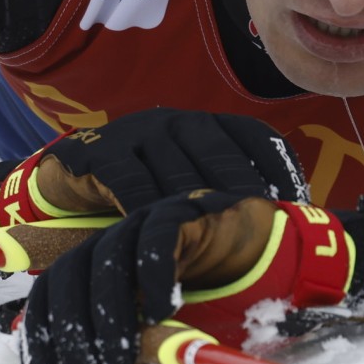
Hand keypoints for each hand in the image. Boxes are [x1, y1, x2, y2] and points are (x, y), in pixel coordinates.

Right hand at [0, 108, 310, 227]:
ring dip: (199, 209)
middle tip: (262, 230)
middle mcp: (176, 120)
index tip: (297, 201)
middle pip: (220, 156)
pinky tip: (164, 234)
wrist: (66, 177)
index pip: (254, 136)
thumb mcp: (183, 181)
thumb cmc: (140, 189)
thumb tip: (283, 222)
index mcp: (205, 124)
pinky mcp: (101, 150)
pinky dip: (149, 209)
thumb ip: (221, 192)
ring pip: (177, 173)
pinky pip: (131, 182)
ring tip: (221, 243)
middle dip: (244, 193)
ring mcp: (138, 132)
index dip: (279, 166)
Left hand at [18, 191, 357, 363]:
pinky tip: (163, 311)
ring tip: (119, 354)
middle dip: (73, 328)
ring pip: (109, 257)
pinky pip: (158, 240)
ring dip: (109, 312)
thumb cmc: (210, 310)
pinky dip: (154, 276)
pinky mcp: (182, 213)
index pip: (51, 292)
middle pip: (71, 274)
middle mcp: (114, 239)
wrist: (268, 261)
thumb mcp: (159, 342)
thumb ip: (131, 353)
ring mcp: (146, 222)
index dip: (42, 332)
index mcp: (97, 267)